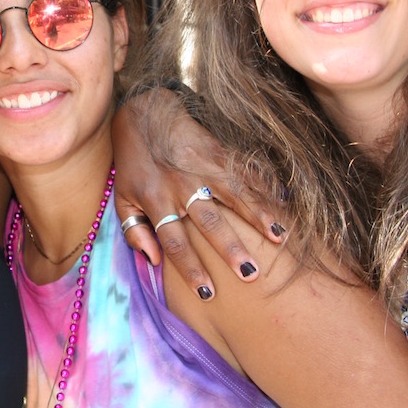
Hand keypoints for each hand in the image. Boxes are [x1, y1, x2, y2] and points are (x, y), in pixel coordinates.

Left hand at [112, 87, 285, 297]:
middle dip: (230, 248)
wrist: (142, 113)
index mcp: (156, 201)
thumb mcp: (122, 197)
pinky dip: (265, 186)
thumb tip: (153, 260)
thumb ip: (134, 230)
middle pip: (208, 222)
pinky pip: (244, 171)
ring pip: (233, 195)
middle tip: (250, 273)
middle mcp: (181, 186)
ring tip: (280, 238)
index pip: (174, 242)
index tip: (208, 294)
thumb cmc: (133, 164)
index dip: (191, 268)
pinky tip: (285, 201)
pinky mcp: (217, 151)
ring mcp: (201, 168)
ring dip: (258, 216)